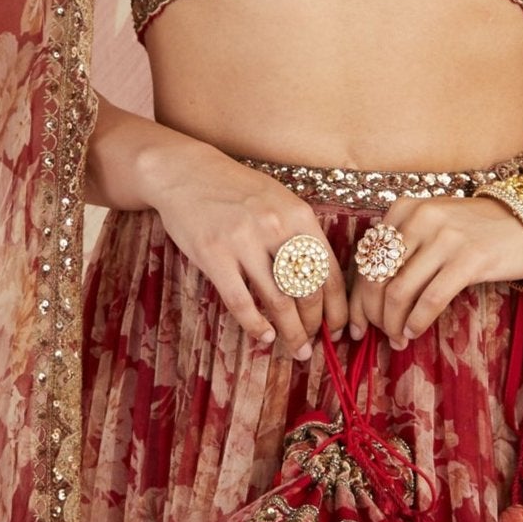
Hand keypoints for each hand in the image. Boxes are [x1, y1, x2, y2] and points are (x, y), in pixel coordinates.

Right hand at [140, 140, 347, 360]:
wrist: (184, 172)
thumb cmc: (235, 191)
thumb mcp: (278, 201)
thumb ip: (299, 236)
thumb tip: (319, 285)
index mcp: (299, 215)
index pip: (329, 271)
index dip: (336, 308)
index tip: (338, 330)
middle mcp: (276, 227)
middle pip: (307, 291)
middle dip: (314, 325)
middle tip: (314, 345)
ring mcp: (243, 241)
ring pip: (278, 301)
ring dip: (290, 332)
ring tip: (295, 349)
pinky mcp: (214, 254)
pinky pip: (241, 301)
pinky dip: (256, 325)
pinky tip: (264, 336)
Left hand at [349, 190, 522, 344]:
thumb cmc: (475, 230)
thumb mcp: (432, 226)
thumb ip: (402, 249)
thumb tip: (370, 297)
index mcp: (404, 208)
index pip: (366, 259)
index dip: (357, 298)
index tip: (356, 324)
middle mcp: (420, 218)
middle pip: (377, 277)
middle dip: (372, 314)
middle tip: (379, 334)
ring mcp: (445, 238)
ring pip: (399, 292)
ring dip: (393, 324)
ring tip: (398, 338)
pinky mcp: (469, 259)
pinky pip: (431, 299)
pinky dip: (417, 321)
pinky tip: (415, 332)